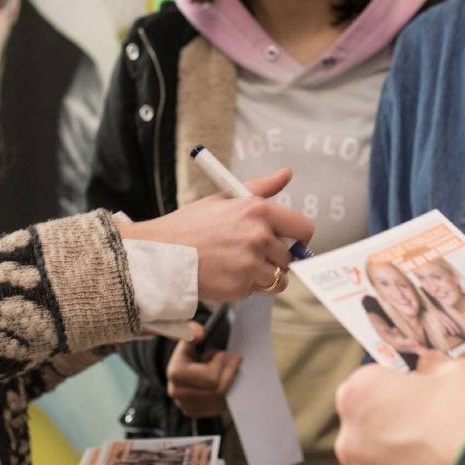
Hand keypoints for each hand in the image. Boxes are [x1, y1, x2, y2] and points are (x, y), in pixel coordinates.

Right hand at [118, 169, 314, 303]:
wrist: (161, 254)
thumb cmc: (191, 225)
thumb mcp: (225, 198)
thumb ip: (261, 188)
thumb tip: (286, 174)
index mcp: (258, 210)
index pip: (303, 228)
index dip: (299, 238)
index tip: (290, 242)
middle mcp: (259, 236)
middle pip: (289, 257)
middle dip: (274, 258)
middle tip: (248, 254)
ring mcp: (251, 263)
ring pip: (277, 277)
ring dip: (264, 275)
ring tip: (237, 265)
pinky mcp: (241, 286)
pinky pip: (258, 290)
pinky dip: (247, 287)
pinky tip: (226, 274)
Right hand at [167, 338, 238, 419]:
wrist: (183, 364)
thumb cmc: (190, 348)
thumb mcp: (189, 333)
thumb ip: (192, 330)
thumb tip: (198, 334)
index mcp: (176, 372)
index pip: (211, 377)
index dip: (220, 363)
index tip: (222, 353)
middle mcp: (177, 392)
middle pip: (217, 390)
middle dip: (229, 373)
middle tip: (233, 361)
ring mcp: (184, 405)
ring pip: (219, 400)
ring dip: (228, 384)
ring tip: (226, 371)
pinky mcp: (193, 412)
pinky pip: (217, 409)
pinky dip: (224, 396)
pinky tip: (222, 383)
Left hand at [334, 359, 464, 464]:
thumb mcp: (463, 373)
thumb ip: (435, 369)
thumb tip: (428, 368)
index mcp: (360, 397)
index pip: (369, 386)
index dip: (399, 389)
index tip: (424, 396)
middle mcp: (352, 444)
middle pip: (370, 433)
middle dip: (397, 431)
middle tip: (438, 433)